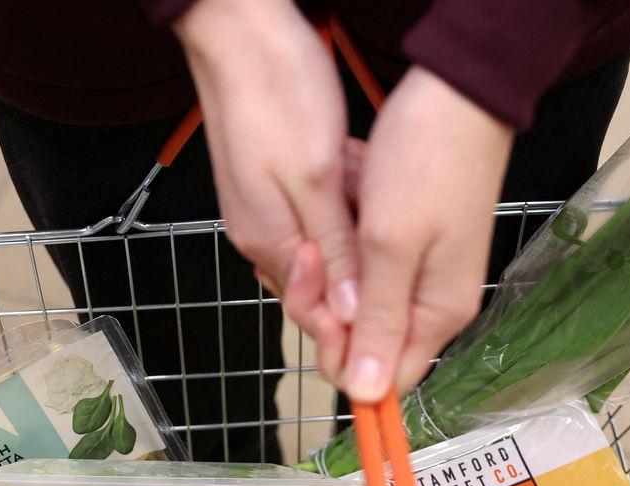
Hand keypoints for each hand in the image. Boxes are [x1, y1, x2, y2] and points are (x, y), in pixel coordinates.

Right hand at [174, 0, 359, 368]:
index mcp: (267, 242)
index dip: (356, 309)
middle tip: (379, 206)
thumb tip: (351, 313)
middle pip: (324, 278)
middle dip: (360, 251)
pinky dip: (342, 192)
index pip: (315, 310)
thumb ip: (335, 250)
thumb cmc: (275, 94)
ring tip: (363, 173)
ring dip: (354, 217)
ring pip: (327, 241)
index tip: (390, 279)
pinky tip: (351, 160)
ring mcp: (266, 208)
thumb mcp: (316, 179)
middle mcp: (262, 234)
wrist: (239, 30)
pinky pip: (318, 209)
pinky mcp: (274, 183)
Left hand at [338, 66, 513, 401]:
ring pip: (364, 309)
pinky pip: (370, 275)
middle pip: (370, 347)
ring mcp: (426, 278)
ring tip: (329, 226)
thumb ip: (378, 320)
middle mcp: (435, 306)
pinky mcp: (414, 250)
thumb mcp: (391, 245)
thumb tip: (367, 396)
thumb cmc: (425, 160)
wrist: (457, 93)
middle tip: (313, 256)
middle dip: (332, 313)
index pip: (384, 382)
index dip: (342, 362)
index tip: (320, 312)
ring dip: (336, 279)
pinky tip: (343, 216)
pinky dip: (348, 254)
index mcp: (436, 315)